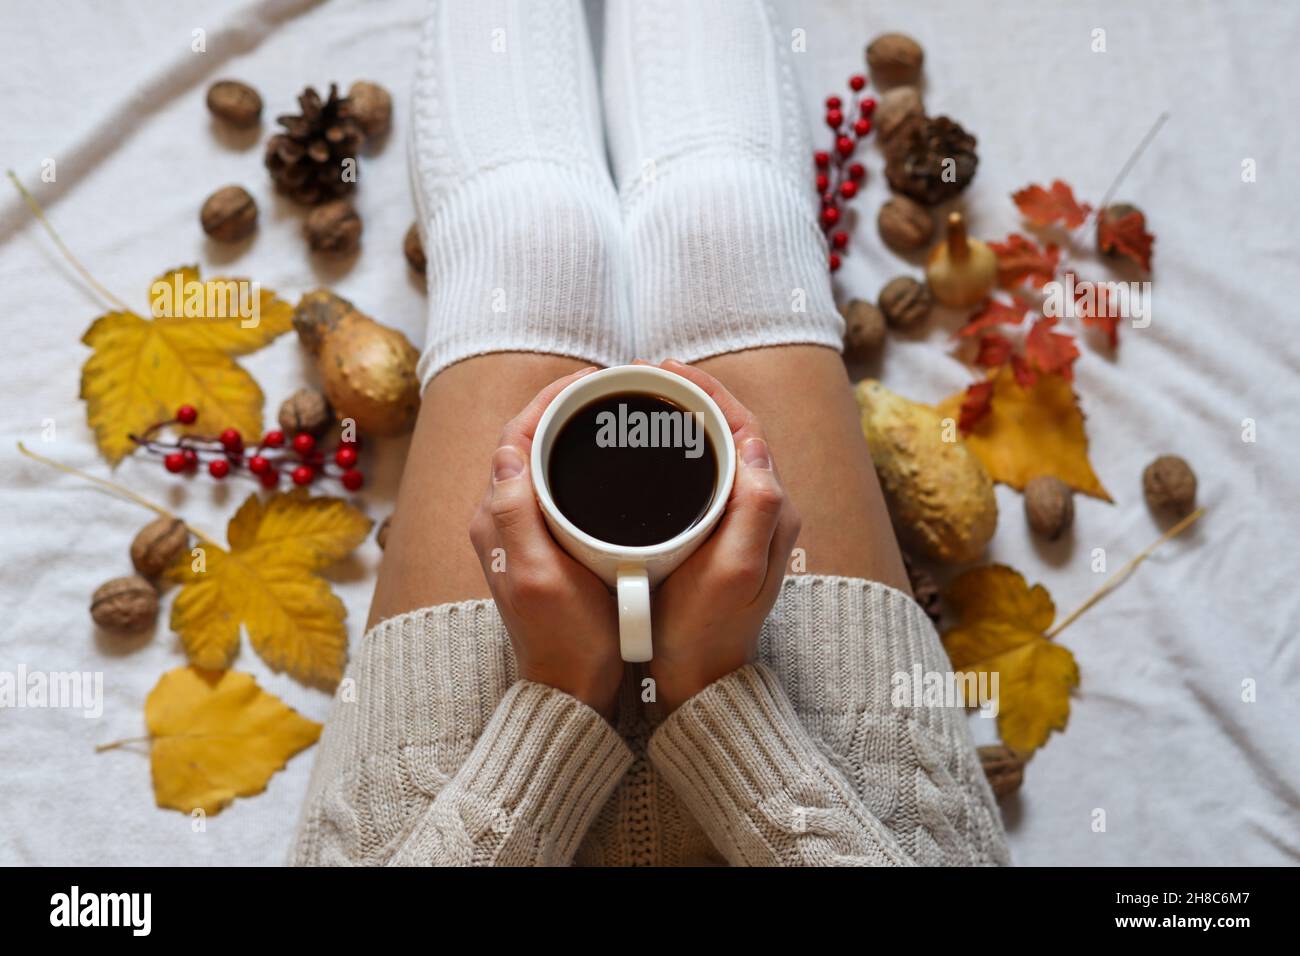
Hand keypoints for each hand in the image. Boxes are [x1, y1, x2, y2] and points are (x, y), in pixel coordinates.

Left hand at [468, 366, 622, 720]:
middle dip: (564, 406)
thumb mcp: (541, 576)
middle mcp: (501, 519)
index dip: (549, 399)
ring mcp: (520, 531)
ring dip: (571, 430)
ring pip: (540, 460)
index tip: (593, 381)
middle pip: (527, 440)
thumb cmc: (565, 638)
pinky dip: (577, 460)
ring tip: (615, 411)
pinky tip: (611, 460)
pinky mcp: (541, 544)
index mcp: (497, 519)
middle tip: (613, 388)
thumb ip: (516, 514)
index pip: (515, 436)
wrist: (571, 686)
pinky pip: (554, 484)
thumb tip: (509, 451)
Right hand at [646, 360, 801, 713]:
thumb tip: (753, 444)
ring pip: (715, 451)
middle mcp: (761, 509)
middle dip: (692, 396)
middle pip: (731, 431)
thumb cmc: (710, 630)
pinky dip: (675, 452)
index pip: (746, 426)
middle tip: (644, 378)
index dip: (709, 391)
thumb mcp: (735, 571)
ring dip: (683, 420)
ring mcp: (738, 522)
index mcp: (770, 508)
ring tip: (641, 401)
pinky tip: (643, 452)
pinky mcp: (715, 535)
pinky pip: (700, 476)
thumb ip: (753, 508)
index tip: (665, 371)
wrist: (699, 679)